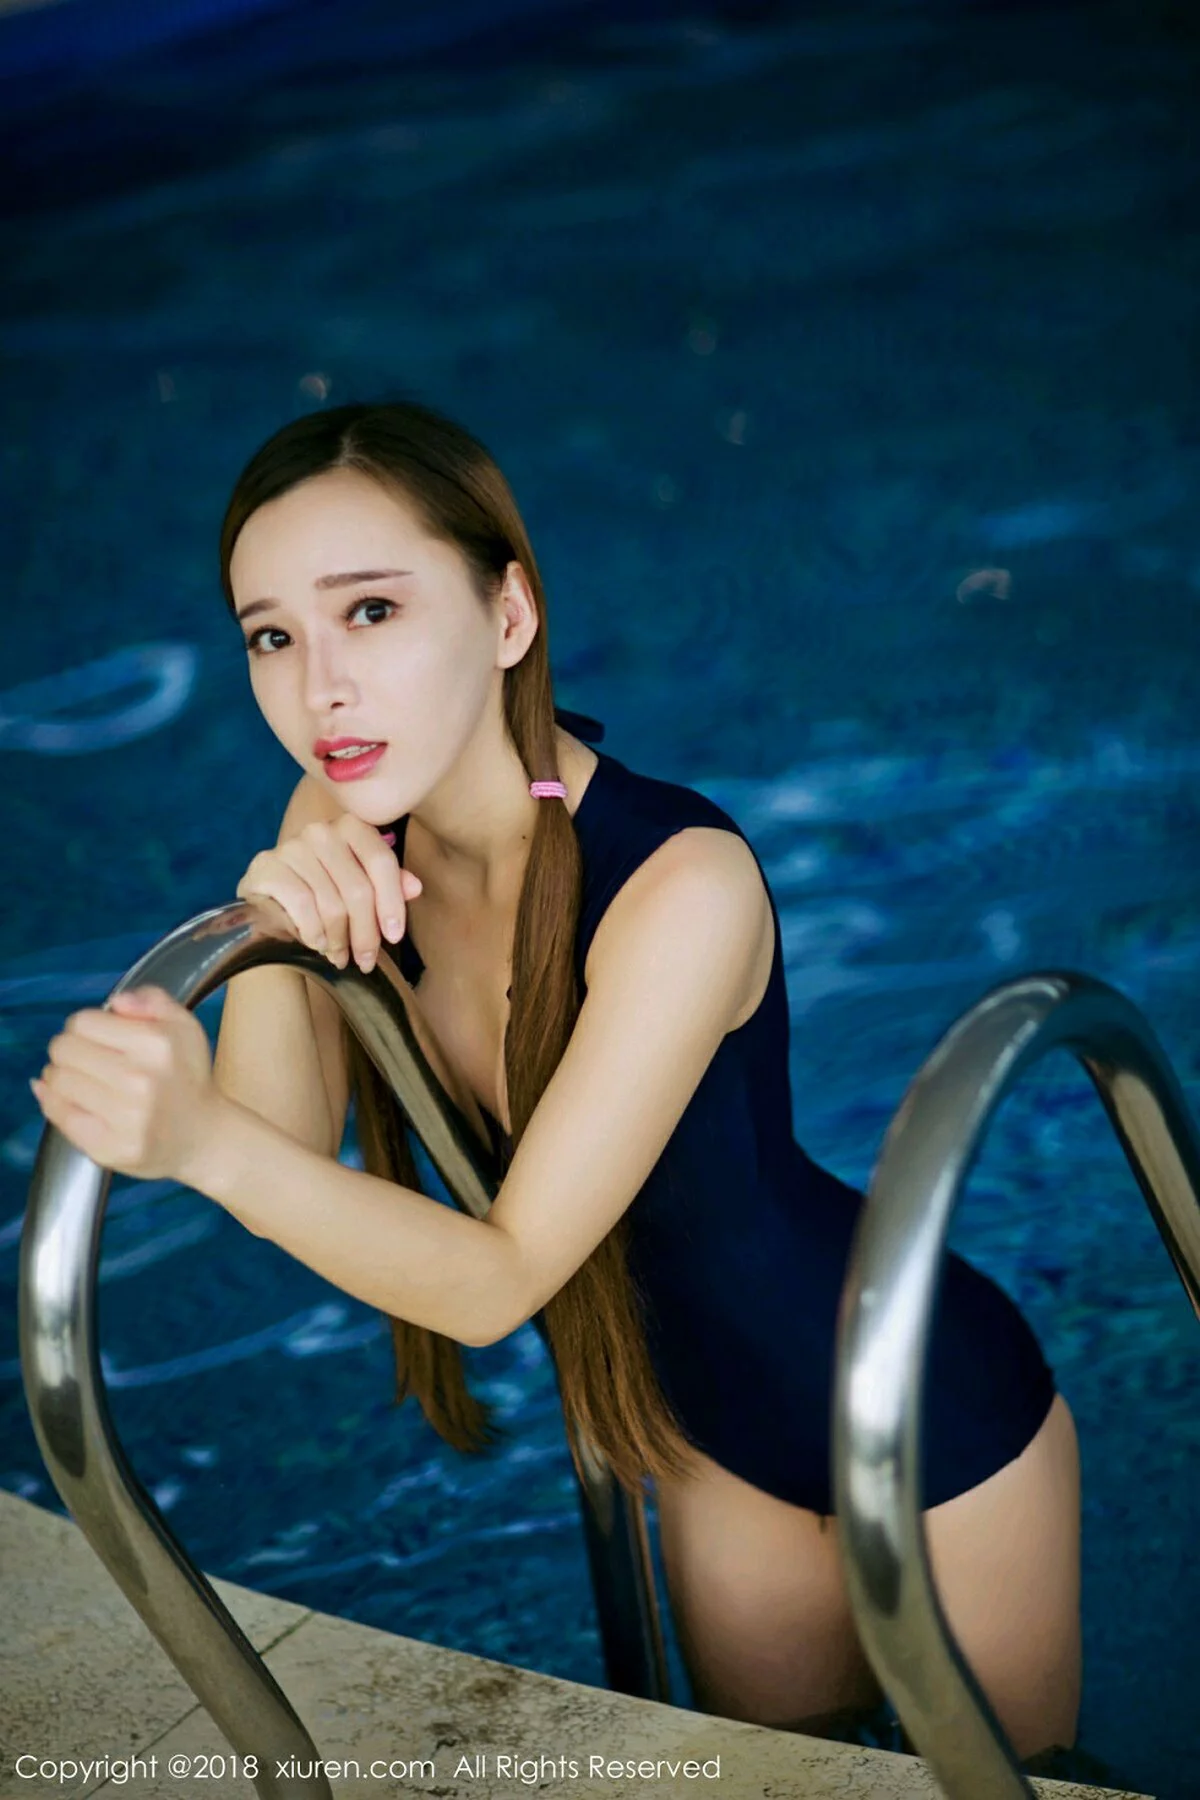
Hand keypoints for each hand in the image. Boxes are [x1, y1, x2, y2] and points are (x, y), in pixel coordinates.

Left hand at [30, 986, 226, 1185]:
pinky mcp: (107, 1147)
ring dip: (63, 1076)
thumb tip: (116, 1002)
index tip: (96, 1037)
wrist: (203, 1136)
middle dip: (70, 1050)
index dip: (85, 1026)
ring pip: (57, 1080)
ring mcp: (122, 1117)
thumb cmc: (188, 1077)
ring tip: (84, 1080)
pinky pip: (58, 1114)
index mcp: (157, 1044)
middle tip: (86, 1059)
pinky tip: (73, 1099)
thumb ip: (152, 999)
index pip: (82, 1022)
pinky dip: (56, 1102)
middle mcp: (139, 1080)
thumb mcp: (184, 1025)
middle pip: (63, 1049)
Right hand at [236, 814, 421, 973]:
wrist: (270, 903)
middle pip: (358, 889)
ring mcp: (291, 846)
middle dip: (365, 933)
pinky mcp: (266, 866)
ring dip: (339, 939)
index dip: (392, 902)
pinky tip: (318, 944)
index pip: (381, 862)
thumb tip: (415, 888)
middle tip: (366, 960)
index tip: (394, 936)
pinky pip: (302, 906)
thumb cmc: (323, 895)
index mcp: (351, 827)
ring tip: (340, 956)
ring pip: (331, 904)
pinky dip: (313, 932)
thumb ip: (388, 885)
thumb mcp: (360, 889)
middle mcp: (321, 831)